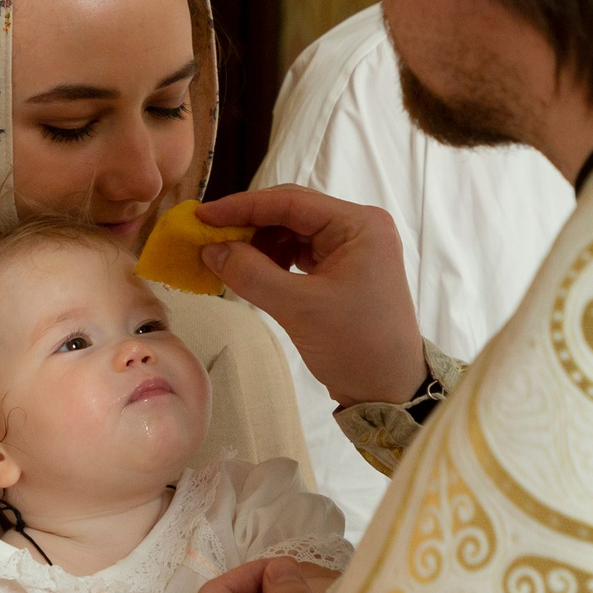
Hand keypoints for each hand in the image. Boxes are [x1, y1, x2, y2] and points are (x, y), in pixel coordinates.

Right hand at [194, 186, 426, 405]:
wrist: (390, 390)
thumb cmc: (356, 345)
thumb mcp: (299, 308)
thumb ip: (251, 274)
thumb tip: (209, 250)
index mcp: (359, 225)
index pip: (292, 202)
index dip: (243, 206)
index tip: (202, 215)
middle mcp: (358, 228)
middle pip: (292, 212)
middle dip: (249, 224)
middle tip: (207, 236)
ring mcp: (351, 248)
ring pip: (292, 232)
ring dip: (258, 243)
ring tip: (227, 260)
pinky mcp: (342, 269)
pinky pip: (299, 253)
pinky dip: (272, 260)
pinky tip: (250, 271)